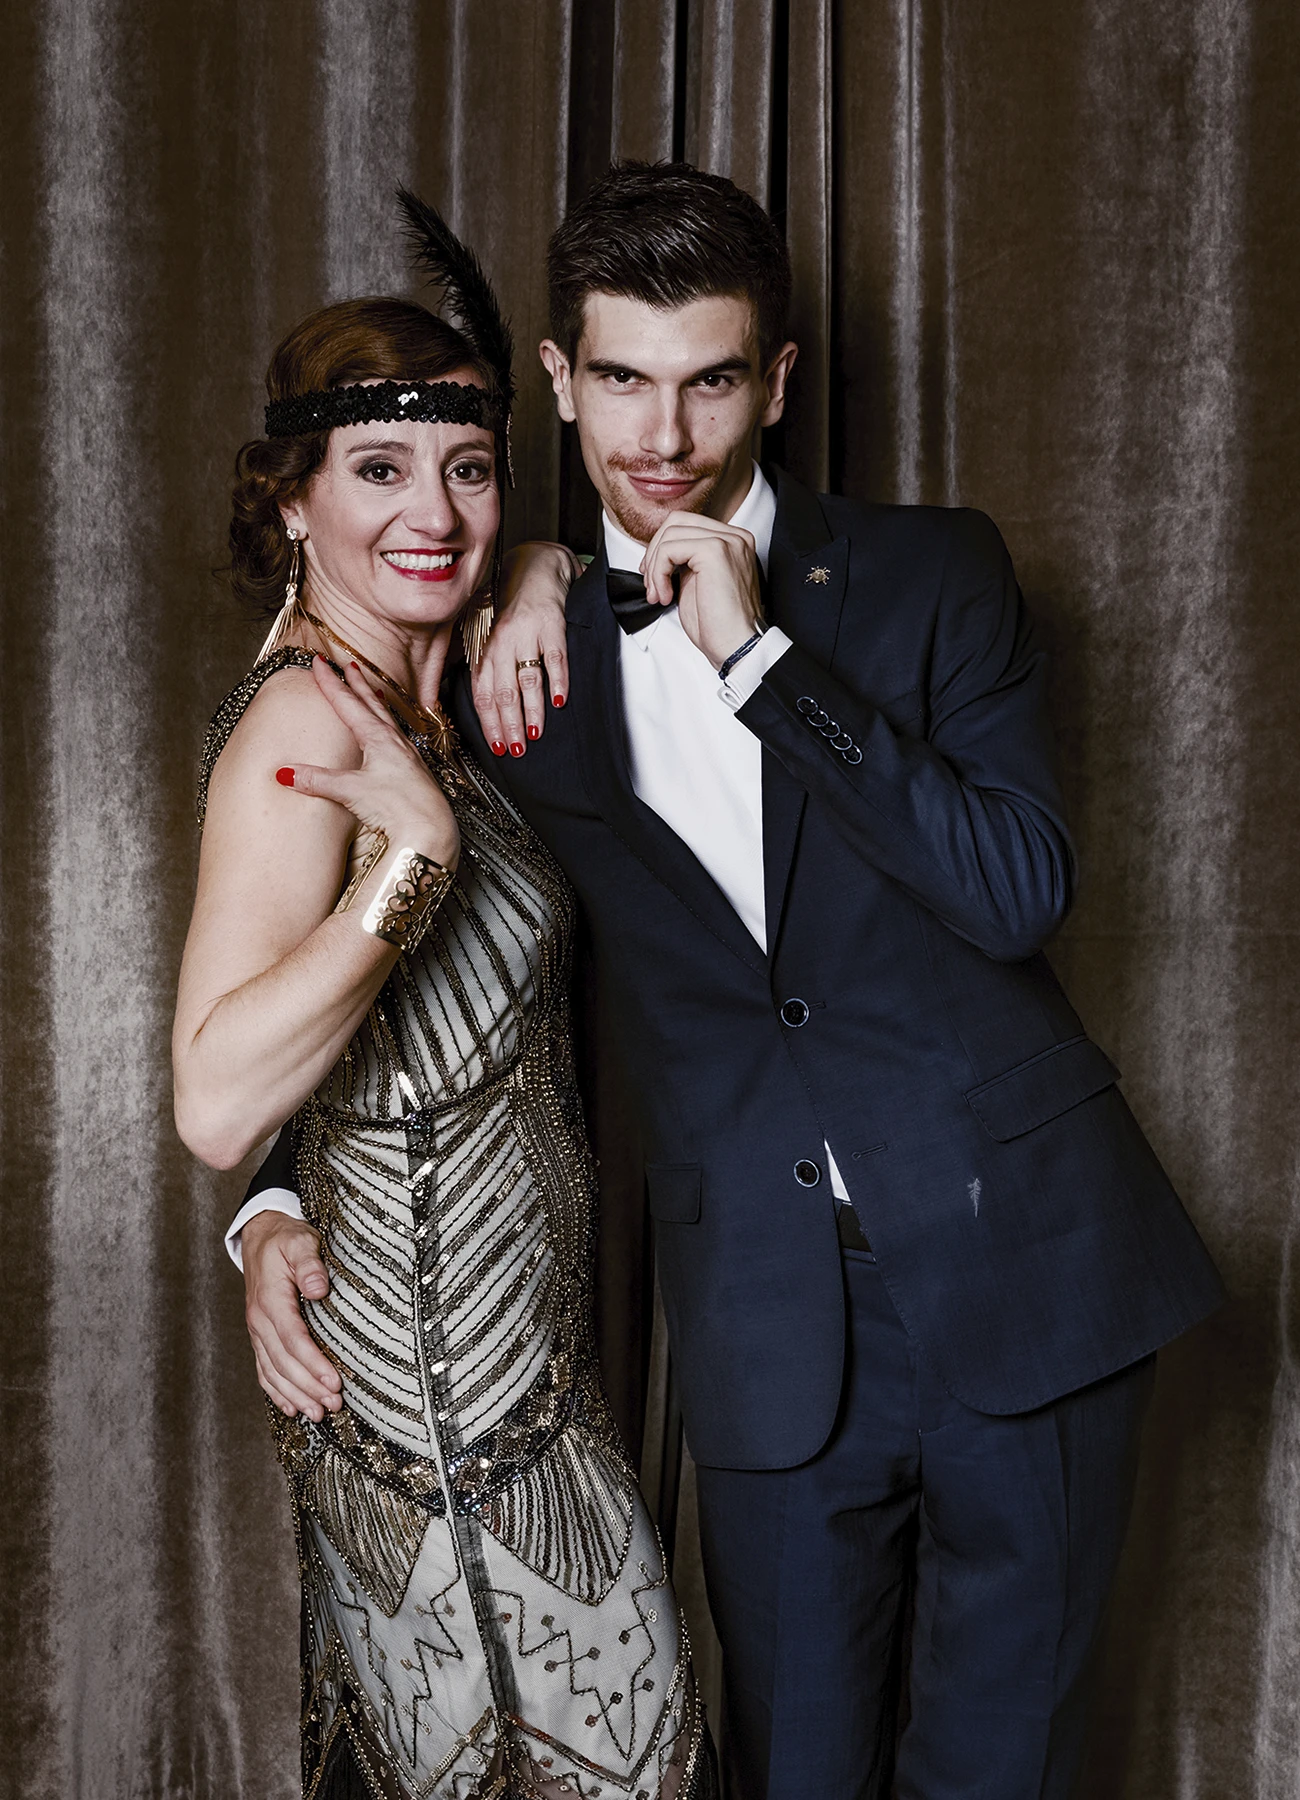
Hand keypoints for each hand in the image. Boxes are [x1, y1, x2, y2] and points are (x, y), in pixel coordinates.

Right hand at [241, 1210, 341, 1419]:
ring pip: (273, 1372)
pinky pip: (264, 1369)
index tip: (334, 1382)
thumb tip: (319, 1288)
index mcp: (270, 1300)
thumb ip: (309, 1263)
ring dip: (295, 1395)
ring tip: (318, 1414)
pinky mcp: (259, 1335)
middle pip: (284, 1363)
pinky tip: (291, 1408)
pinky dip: (276, 1391)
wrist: (261, 1236)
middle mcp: (259, 1320)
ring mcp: (257, 1330)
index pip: (293, 1339)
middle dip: (309, 1387)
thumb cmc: (285, 1239)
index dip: (313, 1364)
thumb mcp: (300, 1241)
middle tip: (334, 1405)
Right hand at [277, 657, 459, 868]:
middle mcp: (394, 741)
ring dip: (375, 702)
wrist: (432, 828)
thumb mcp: (351, 791)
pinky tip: (390, 734)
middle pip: (370, 704)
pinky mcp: (414, 771)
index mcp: (378, 738)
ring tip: (371, 691)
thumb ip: (318, 780)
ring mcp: (407, 755)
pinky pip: (398, 737)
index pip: (347, 703)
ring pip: (387, 719)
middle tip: (348, 664)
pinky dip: (388, 726)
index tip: (318, 662)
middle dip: (356, 683)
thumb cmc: (398, 806)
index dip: (330, 682)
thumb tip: (285, 773)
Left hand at [473, 542, 580, 753]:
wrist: (534, 567)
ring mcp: (527, 634)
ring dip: (531, 712)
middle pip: (503, 693)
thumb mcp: (485, 631)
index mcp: (484, 648)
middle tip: (516, 751)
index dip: (489, 723)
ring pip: (527, 680)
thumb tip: (479, 705)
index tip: (497, 748)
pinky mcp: (552, 625)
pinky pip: (555, 658)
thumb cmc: (508, 605)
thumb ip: (481, 664)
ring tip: (535, 736)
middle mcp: (501, 643)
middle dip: (509, 726)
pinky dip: (558, 681)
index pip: (482, 694)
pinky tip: (560, 702)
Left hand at [641, 513, 763, 669]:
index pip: (687, 524)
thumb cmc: (719, 625)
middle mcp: (735, 536)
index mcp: (733, 542)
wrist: (738, 647)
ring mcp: (727, 541)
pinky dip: (659, 573)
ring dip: (655, 567)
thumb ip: (685, 561)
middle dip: (654, 553)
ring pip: (670, 534)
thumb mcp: (697, 583)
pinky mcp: (715, 551)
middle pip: (677, 522)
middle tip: (652, 585)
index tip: (654, 577)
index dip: (662, 548)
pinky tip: (665, 596)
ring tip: (658, 595)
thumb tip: (659, 552)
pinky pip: (670, 549)